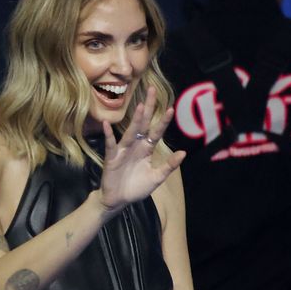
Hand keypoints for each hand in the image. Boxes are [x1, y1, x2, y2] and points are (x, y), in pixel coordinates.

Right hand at [97, 87, 185, 212]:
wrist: (119, 199)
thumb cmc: (137, 187)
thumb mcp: (156, 177)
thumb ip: (169, 166)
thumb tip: (183, 153)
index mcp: (146, 149)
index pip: (156, 132)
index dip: (163, 121)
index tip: (171, 108)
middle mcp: (135, 146)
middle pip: (143, 124)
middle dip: (148, 108)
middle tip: (152, 90)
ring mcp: (123, 150)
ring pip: (130, 132)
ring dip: (135, 120)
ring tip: (140, 106)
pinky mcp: (112, 158)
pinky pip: (110, 145)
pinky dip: (109, 135)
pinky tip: (106, 125)